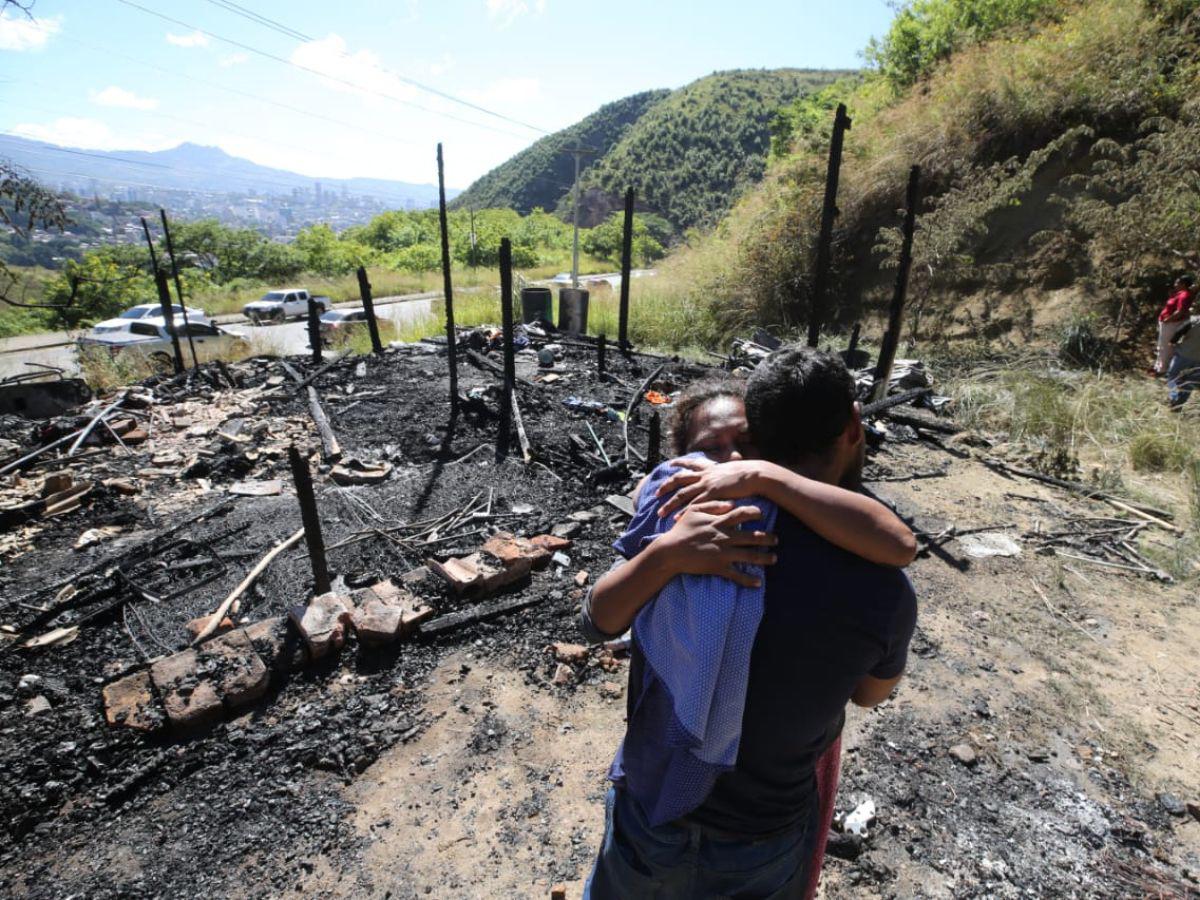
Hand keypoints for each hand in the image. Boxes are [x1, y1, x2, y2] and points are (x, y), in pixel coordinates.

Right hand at [655, 500, 776, 588]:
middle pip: (753, 536)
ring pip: (750, 556)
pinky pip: (737, 575)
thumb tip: (731, 504)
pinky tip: (758, 583)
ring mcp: (723, 553)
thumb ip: (712, 505)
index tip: (762, 515)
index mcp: (720, 522)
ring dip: (764, 558)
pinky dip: (748, 580)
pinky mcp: (719, 567)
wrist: (670, 552)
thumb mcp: (694, 511)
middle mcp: (725, 537)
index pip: (743, 514)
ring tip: (774, 558)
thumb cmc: (681, 529)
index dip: (755, 513)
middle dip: (767, 538)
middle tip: (776, 539)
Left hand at [656, 459, 771, 518]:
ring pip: (682, 495)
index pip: (691, 464)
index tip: (671, 464)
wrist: (756, 474)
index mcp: (710, 468)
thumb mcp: (736, 466)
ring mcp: (707, 485)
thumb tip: (735, 460)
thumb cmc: (749, 473)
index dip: (680, 463)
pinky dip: (683, 512)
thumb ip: (731, 466)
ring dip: (670, 504)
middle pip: (679, 480)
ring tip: (660, 513)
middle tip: (656, 494)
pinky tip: (676, 519)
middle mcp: (704, 475)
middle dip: (666, 487)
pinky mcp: (711, 495)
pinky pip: (693, 505)